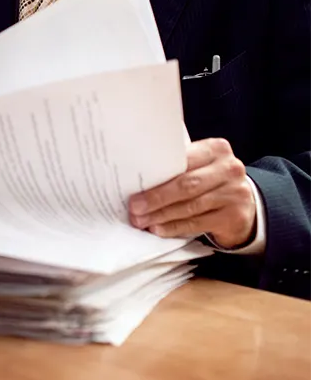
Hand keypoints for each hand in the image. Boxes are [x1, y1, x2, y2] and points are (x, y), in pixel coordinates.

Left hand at [128, 138, 256, 247]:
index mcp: (215, 149)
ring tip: (142, 220)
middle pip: (186, 185)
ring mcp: (235, 193)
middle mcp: (229, 169)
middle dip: (156, 198)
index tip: (135, 186)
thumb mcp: (200, 166)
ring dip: (162, 215)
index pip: (182, 160)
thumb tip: (138, 180)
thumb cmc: (210, 181)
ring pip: (190, 206)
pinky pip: (198, 223)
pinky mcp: (235, 216)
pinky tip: (159, 229)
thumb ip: (177, 167)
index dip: (157, 175)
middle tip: (135, 208)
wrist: (244, 204)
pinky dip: (175, 227)